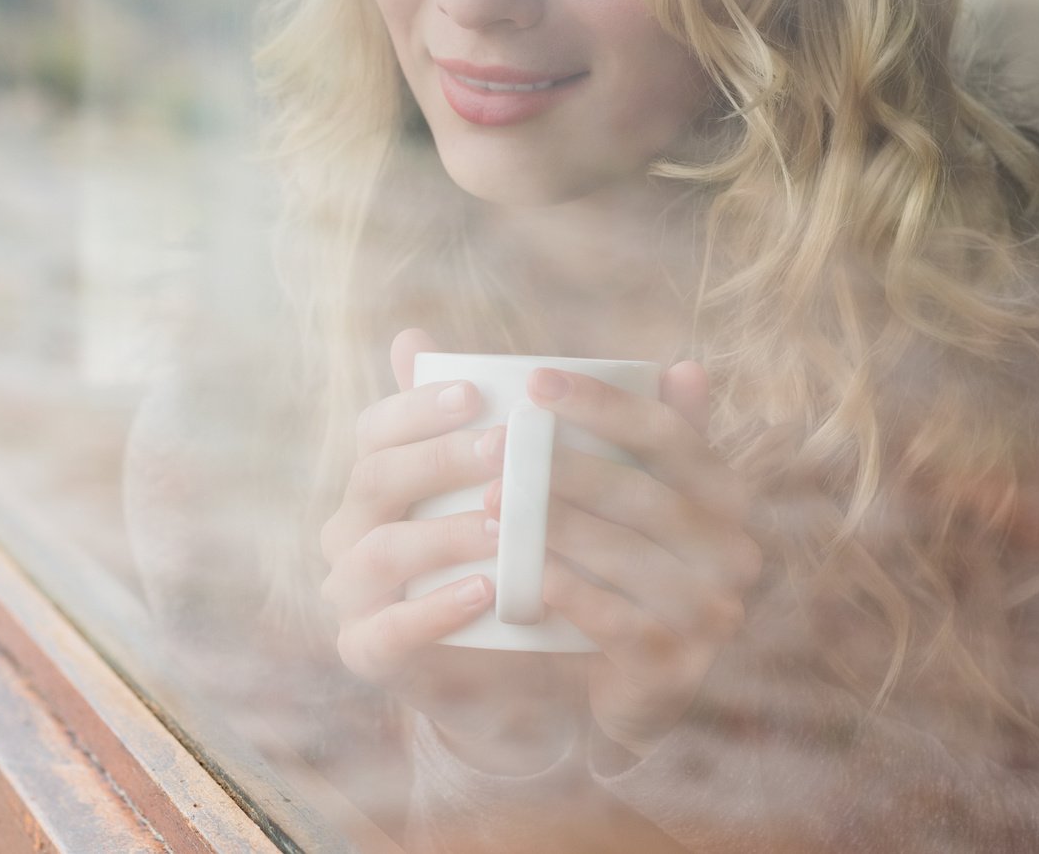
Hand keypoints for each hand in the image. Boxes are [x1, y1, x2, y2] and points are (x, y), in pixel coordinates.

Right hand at [318, 328, 584, 772]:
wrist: (523, 672)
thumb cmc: (536, 561)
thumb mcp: (560, 495)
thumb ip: (617, 441)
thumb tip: (685, 367)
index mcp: (383, 476)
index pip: (377, 426)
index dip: (418, 404)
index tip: (479, 392)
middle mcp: (353, 527)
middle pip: (374, 477)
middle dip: (439, 458)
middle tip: (504, 449)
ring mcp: (354, 592)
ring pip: (379, 550)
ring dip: (442, 534)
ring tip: (502, 526)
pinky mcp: (368, 651)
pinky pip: (385, 630)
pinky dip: (432, 610)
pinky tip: (486, 591)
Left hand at [487, 360, 762, 758]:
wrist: (632, 683)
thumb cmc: (621, 564)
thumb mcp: (629, 495)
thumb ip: (633, 431)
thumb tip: (674, 358)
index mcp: (724, 495)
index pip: (668, 432)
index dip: (603, 404)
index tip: (535, 381)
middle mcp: (733, 550)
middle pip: (644, 494)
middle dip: (564, 467)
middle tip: (495, 449)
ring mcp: (712, 613)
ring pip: (630, 556)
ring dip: (556, 526)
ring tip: (491, 503)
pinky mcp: (678, 667)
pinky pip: (619, 622)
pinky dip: (570, 593)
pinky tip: (524, 573)